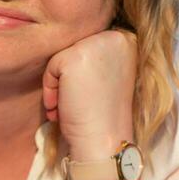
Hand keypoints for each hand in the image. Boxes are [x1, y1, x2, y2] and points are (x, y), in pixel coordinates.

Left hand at [43, 28, 136, 160]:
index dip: (85, 74)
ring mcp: (97, 45)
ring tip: (72, 106)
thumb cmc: (104, 114)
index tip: (93, 96)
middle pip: (75, 48)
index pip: (90, 45)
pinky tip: (63, 106)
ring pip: (62, 57)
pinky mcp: (76, 56)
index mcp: (128, 40)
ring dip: (59, 84)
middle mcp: (116, 37)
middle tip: (81, 103)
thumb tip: (73, 44)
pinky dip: (51, 89)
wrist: (104, 142)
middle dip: (71, 79)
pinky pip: (51, 66)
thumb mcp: (108, 75)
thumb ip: (97, 54)